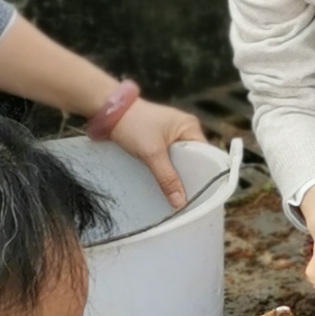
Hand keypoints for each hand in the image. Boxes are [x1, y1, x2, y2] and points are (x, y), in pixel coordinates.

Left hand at [98, 94, 204, 210]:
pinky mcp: (160, 141)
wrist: (108, 112)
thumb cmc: (132, 125)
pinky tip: (164, 183)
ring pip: (180, 162)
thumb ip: (166, 177)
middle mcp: (185, 130)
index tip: (201, 194)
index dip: (205, 174)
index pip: (206, 155)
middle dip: (189, 178)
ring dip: (176, 175)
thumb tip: (180, 203)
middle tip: (187, 198)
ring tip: (176, 195)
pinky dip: (166, 170)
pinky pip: (169, 160)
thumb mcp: (151, 153)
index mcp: (190, 127)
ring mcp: (172, 135)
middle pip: (194, 160)